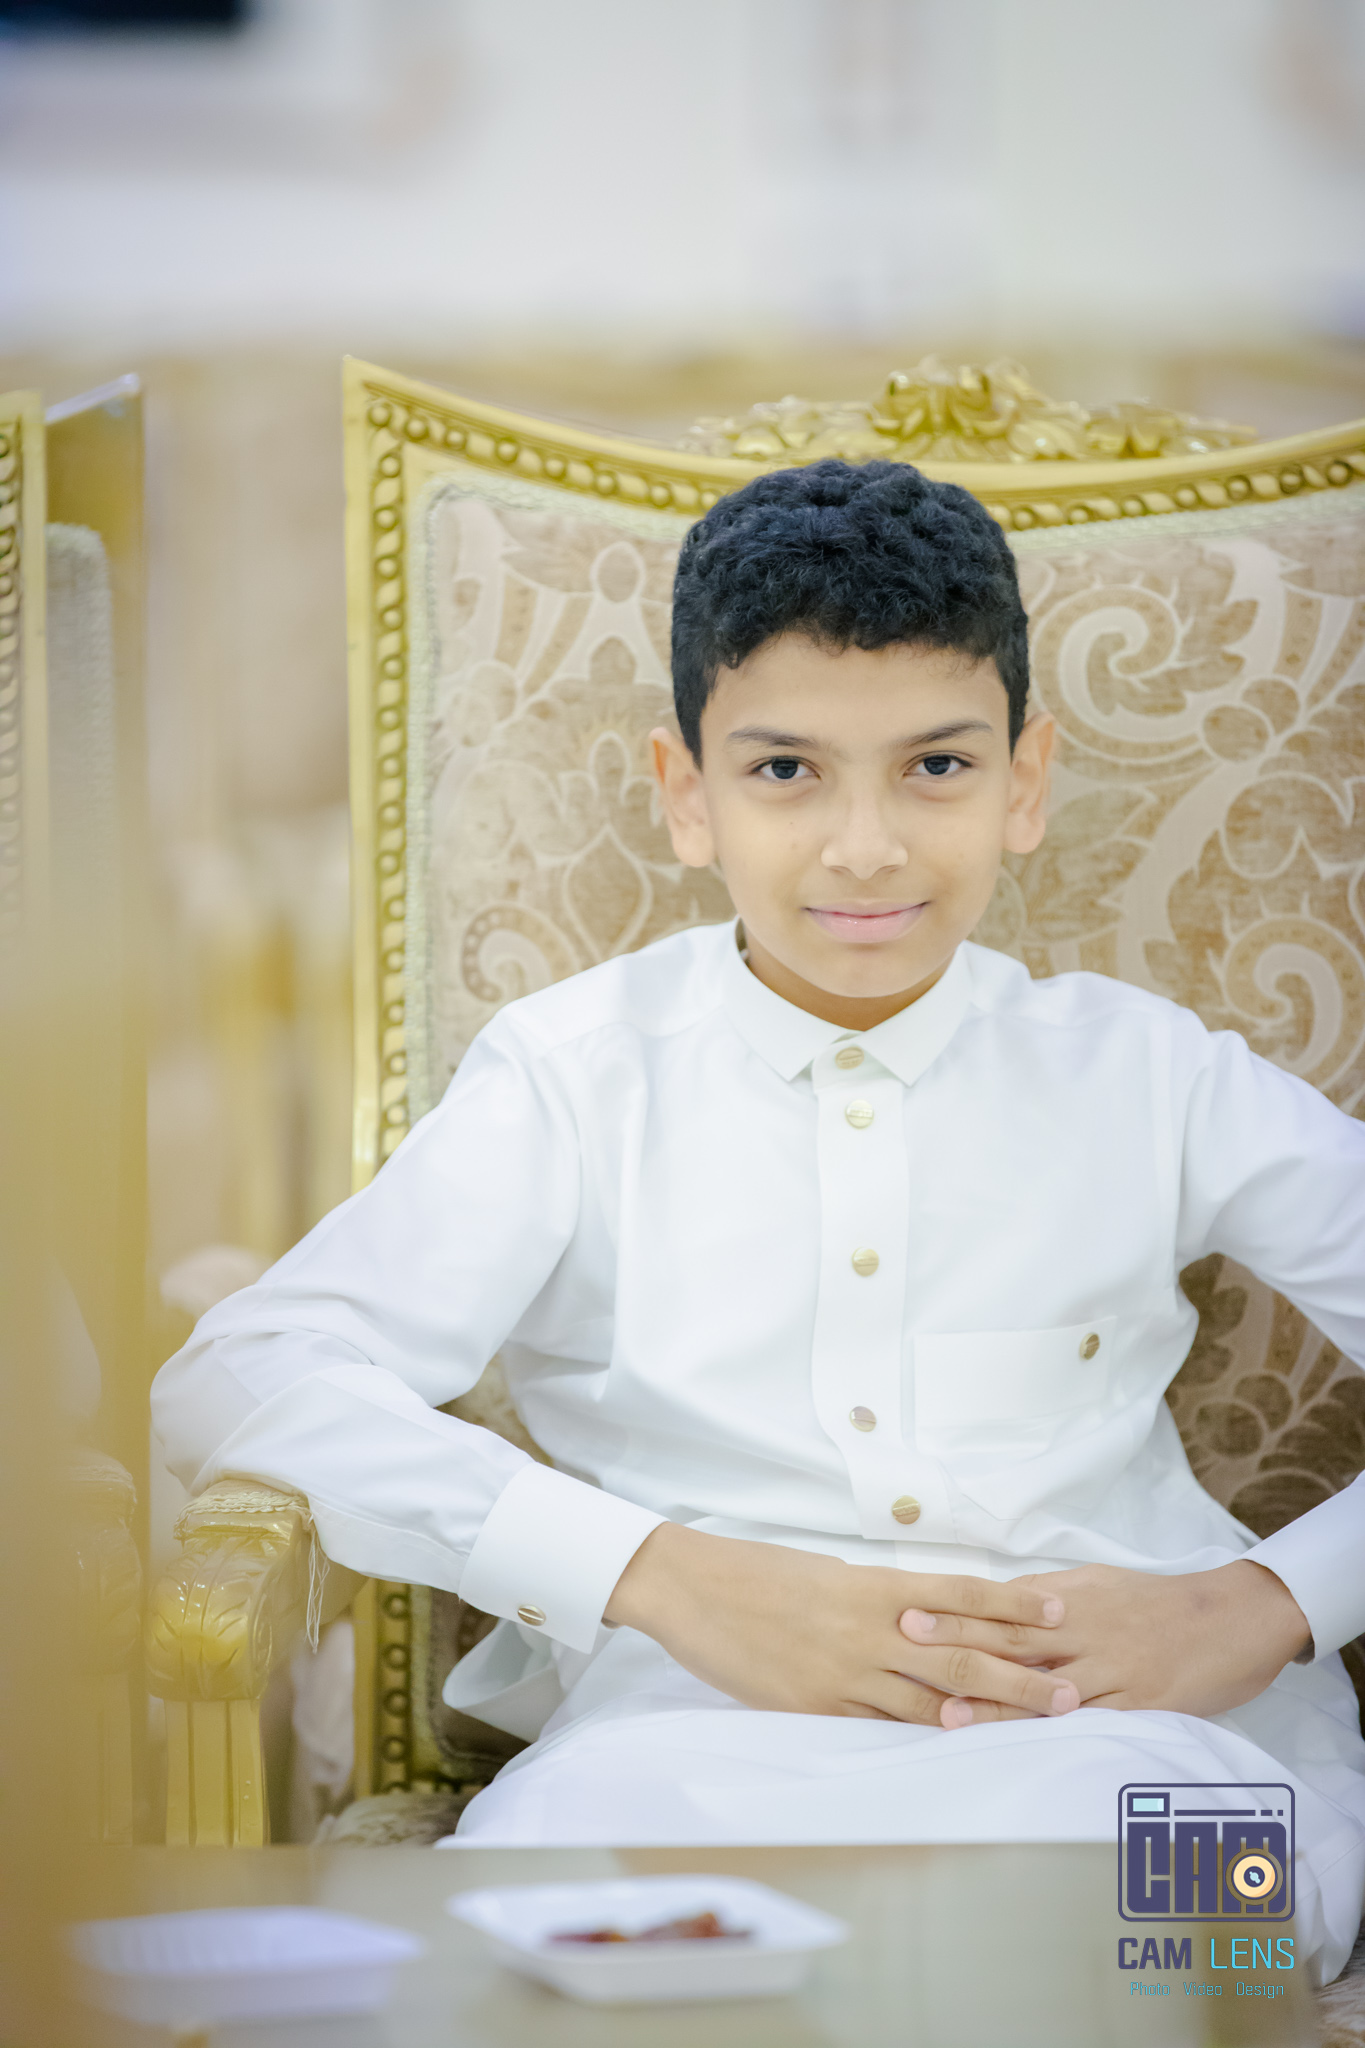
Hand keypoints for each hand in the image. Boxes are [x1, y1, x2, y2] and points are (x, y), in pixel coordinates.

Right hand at [604, 1522, 1074, 1724]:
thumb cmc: (757, 1573)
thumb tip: (928, 1613)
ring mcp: (843, 1674)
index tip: (1059, 1611)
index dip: (1013, 1605)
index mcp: (872, 1585)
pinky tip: (958, 1742)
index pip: (960, 1594)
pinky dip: (923, 1735)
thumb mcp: (827, 1572)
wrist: (691, 1588)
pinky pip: (881, 1726)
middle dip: (1021, 1675)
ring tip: (1034, 1722)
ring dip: (988, 1714)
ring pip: (931, 1700)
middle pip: (961, 1656)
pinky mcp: (816, 1708)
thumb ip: (879, 1597)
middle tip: (1070, 1691)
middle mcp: (868, 1629)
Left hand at [897, 1559, 1311, 1727]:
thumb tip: (996, 1601)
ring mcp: (1111, 1671)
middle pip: (1012, 1638)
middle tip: (907, 1646)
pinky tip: (1023, 1748)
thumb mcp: (1099, 1583)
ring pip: (1044, 1688)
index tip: (909, 1612)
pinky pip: (1090, 1723)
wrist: (1231, 1619)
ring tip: (948, 1712)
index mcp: (1071, 1597)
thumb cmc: (1157, 1602)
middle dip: (958, 1644)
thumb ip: (1048, 1595)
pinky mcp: (1139, 1707)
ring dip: (995, 1701)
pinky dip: (1053, 1735)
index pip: (1001, 1604)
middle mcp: (1084, 1630)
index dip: (954, 1610)